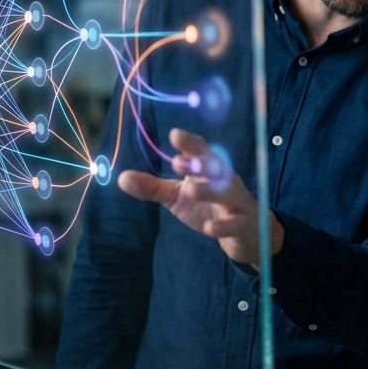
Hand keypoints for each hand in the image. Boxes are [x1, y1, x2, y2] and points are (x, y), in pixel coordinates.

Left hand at [118, 128, 284, 266]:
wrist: (246, 233)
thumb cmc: (209, 207)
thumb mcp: (178, 196)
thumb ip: (153, 187)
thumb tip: (121, 178)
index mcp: (209, 169)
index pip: (201, 151)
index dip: (190, 143)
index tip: (174, 135)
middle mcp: (225, 181)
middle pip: (216, 167)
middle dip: (201, 162)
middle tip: (179, 161)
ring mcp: (236, 203)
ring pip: (227, 193)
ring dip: (209, 191)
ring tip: (191, 190)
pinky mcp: (243, 225)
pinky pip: (235, 224)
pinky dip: (223, 225)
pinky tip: (209, 228)